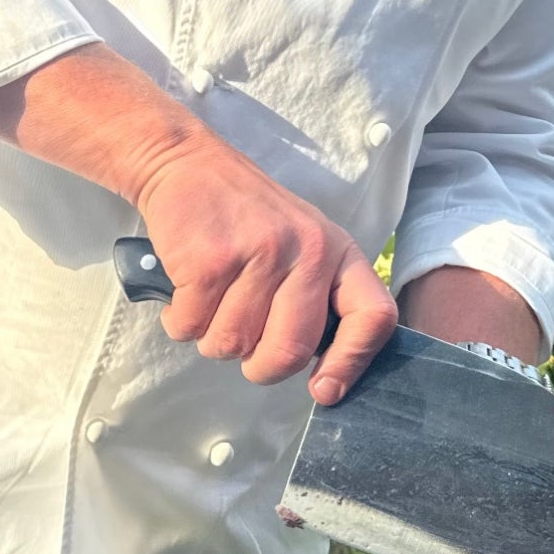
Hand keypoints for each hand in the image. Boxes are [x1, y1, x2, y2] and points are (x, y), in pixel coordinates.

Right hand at [135, 138, 397, 401]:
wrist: (187, 164)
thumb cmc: (245, 217)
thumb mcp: (300, 242)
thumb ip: (314, 297)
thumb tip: (322, 374)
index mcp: (336, 251)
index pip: (373, 317)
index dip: (351, 363)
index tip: (322, 389)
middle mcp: (306, 251)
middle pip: (290, 351)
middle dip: (259, 366)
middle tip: (243, 345)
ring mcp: (258, 254)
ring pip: (233, 345)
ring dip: (212, 337)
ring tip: (211, 298)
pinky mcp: (210, 261)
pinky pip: (192, 327)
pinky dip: (180, 321)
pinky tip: (186, 289)